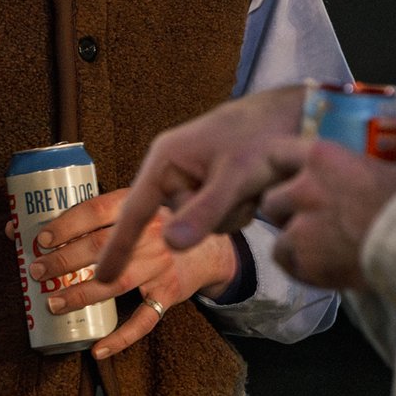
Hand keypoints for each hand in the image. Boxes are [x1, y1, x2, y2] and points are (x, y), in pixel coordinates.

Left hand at [23, 188, 238, 360]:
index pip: (96, 210)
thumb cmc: (158, 225)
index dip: (65, 225)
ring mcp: (161, 265)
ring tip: (53, 303)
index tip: (41, 240)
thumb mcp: (134, 207)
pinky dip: (121, 337)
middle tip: (37, 272)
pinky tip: (98, 349)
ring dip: (81, 294)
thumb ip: (90, 216)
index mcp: (138, 205)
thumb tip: (18, 226)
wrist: (209, 248)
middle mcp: (151, 233)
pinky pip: (144, 319)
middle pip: (101, 247)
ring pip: (116, 282)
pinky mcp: (169, 292)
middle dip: (63, 261)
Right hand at [97, 86, 310, 283]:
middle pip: (180, 223)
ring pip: (204, 225)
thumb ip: (204, 211)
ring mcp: (194, 180)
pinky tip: (254, 188)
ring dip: (231, 214)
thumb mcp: (235, 177)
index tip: (101, 278)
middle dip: (213, 217)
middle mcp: (175, 171)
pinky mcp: (213, 187)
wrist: (294, 117)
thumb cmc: (261, 136)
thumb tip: (171, 244)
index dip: (118, 247)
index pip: (135, 212)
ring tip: (251, 184)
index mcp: (166, 161)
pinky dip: (240, 210)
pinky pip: (220, 219)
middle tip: (241, 190)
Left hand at [262, 143, 395, 290]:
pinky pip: (291, 267)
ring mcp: (301, 228)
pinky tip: (327, 270)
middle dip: (287, 213)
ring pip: (278, 240)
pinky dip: (305, 270)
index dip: (278, 170)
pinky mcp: (305, 262)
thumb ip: (362, 170)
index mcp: (322, 158)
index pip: (276, 154)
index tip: (285, 180)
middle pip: (272, 201)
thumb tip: (373, 173)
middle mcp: (303, 190)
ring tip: (322, 253)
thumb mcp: (386, 167)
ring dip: (295, 245)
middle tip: (311, 222)